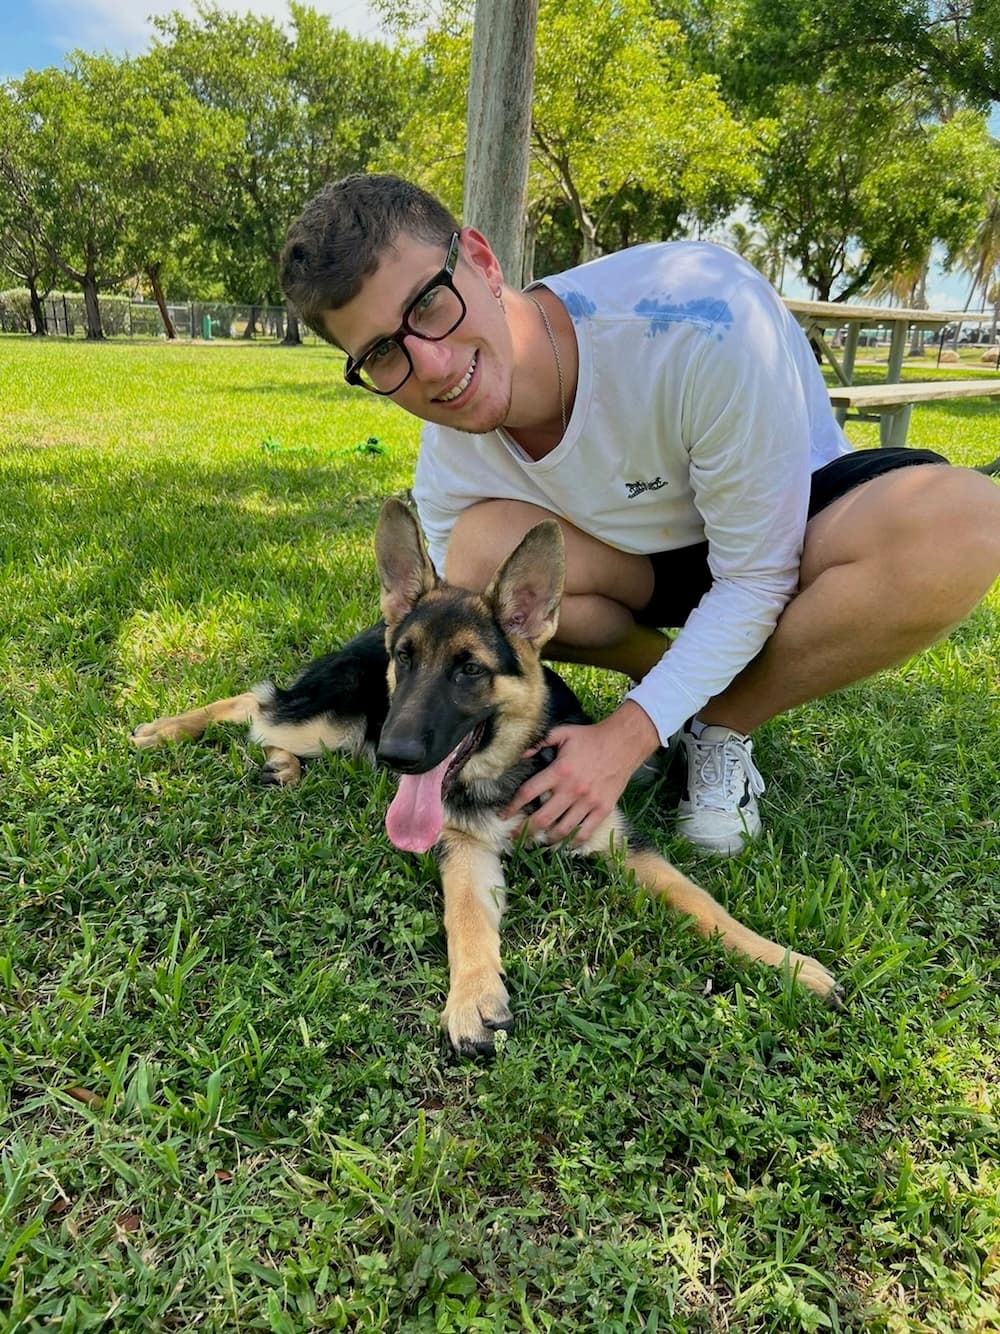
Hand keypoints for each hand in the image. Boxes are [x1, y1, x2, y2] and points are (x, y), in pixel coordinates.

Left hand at [505, 701, 658, 845]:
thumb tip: (519, 754)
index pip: (528, 793)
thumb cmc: (591, 737)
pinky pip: (585, 832)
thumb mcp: (564, 733)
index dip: (512, 807)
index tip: (503, 815)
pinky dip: (573, 842)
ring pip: (562, 830)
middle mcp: (572, 790)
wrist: (624, 743)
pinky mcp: (602, 809)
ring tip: (537, 842)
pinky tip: (564, 845)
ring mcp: (588, 802)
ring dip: (546, 839)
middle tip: (514, 837)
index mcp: (559, 771)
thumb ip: (540, 742)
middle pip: (542, 818)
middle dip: (525, 831)